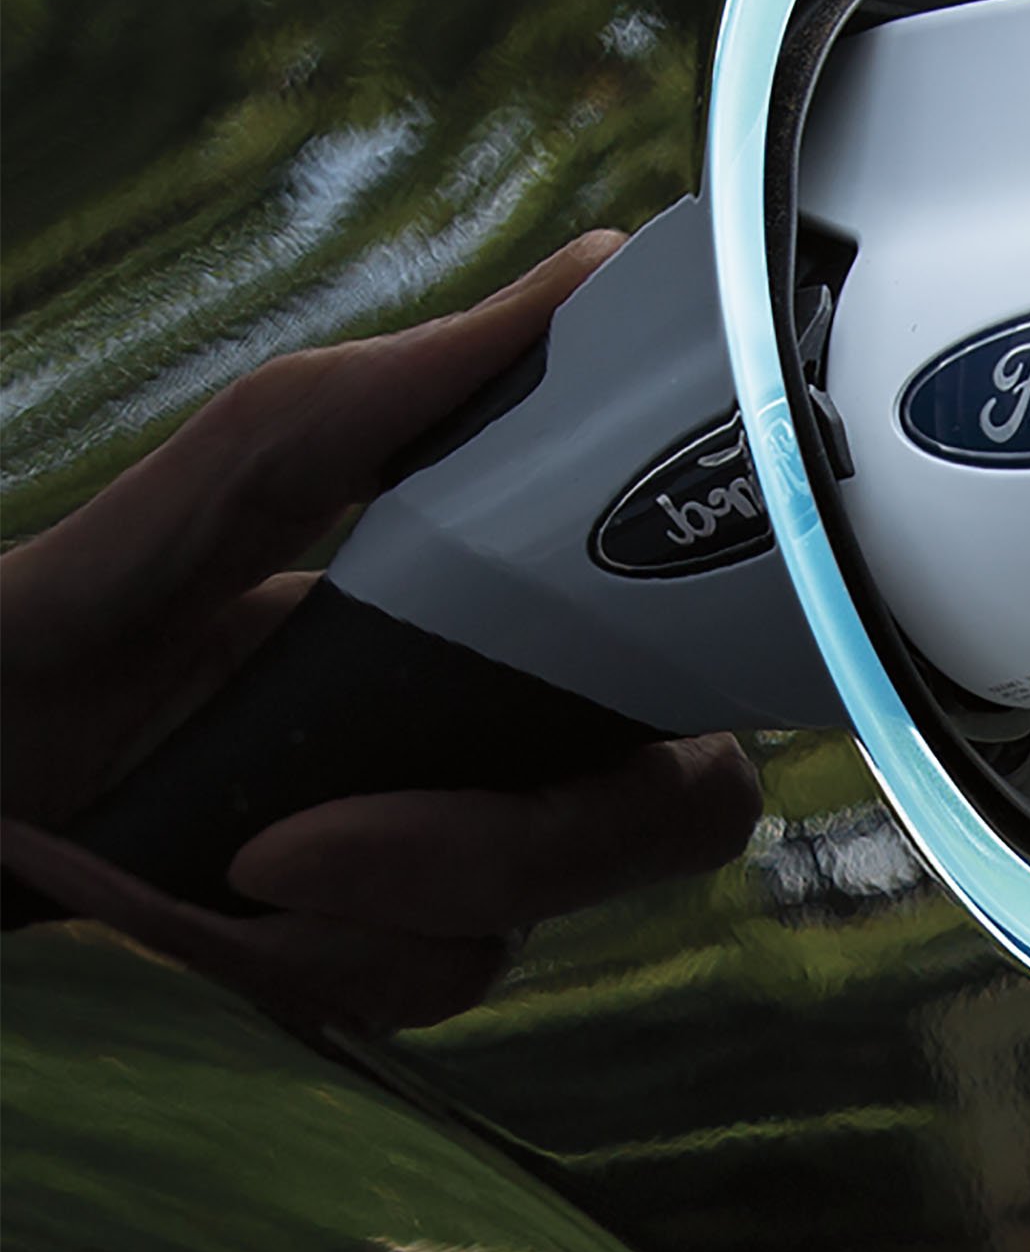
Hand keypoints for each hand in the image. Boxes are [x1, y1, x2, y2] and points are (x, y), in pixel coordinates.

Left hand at [1, 238, 761, 1031]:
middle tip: (302, 843)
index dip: (739, 667)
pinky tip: (206, 910)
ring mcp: (465, 856)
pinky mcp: (388, 952)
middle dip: (507, 845)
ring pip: (524, 919)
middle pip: (674, 812)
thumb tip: (590, 267)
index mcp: (524, 610)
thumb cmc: (51, 624)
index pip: (714, 658)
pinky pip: (426, 984)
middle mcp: (529, 736)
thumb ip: (386, 398)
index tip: (616, 655)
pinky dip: (299, 964)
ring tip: (206, 863)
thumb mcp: (217, 488)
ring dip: (349, 913)